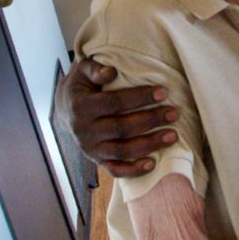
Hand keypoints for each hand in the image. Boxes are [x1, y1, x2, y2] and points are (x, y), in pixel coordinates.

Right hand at [56, 58, 178, 177]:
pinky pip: (116, 170)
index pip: (114, 102)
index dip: (139, 98)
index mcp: (80, 106)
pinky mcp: (97, 161)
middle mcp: (84, 131)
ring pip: (122, 151)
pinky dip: (134, 170)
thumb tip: (111, 72)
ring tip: (173, 135)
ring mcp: (90, 149)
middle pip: (121, 128)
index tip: (163, 92)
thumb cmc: (82, 85)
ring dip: (149, 144)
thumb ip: (95, 68)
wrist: (64, 109)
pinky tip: (153, 164)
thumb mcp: (83, 70)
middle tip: (174, 113)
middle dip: (151, 120)